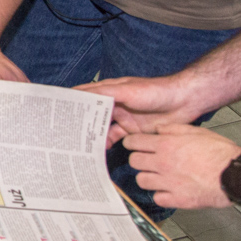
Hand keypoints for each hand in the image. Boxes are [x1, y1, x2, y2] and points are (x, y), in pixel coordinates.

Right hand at [76, 74, 206, 144]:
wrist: (185, 101)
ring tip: (79, 144)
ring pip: (101, 127)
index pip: (84, 95)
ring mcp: (122, 117)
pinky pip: (115, 137)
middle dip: (78, 122)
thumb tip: (80, 94)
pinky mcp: (132, 129)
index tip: (55, 110)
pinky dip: (106, 143)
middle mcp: (112, 103)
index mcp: (109, 90)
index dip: (70, 102)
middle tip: (64, 133)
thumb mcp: (127, 90)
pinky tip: (100, 149)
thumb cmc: (156, 91)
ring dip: (91, 135)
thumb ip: (105, 93)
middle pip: (90, 113)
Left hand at [123, 124, 240, 210]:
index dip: (132, 143)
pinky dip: (161, 195)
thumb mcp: (197, 132)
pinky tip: (168, 191)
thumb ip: (173, 129)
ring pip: (141, 181)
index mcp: (166, 145)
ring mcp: (169, 182)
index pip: (133, 142)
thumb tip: (158, 129)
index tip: (133, 145)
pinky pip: (157, 198)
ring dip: (147, 178)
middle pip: (133, 162)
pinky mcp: (178, 199)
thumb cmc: (221, 153)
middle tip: (146, 161)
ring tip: (157, 177)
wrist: (237, 175)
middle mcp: (163, 163)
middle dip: (138, 160)